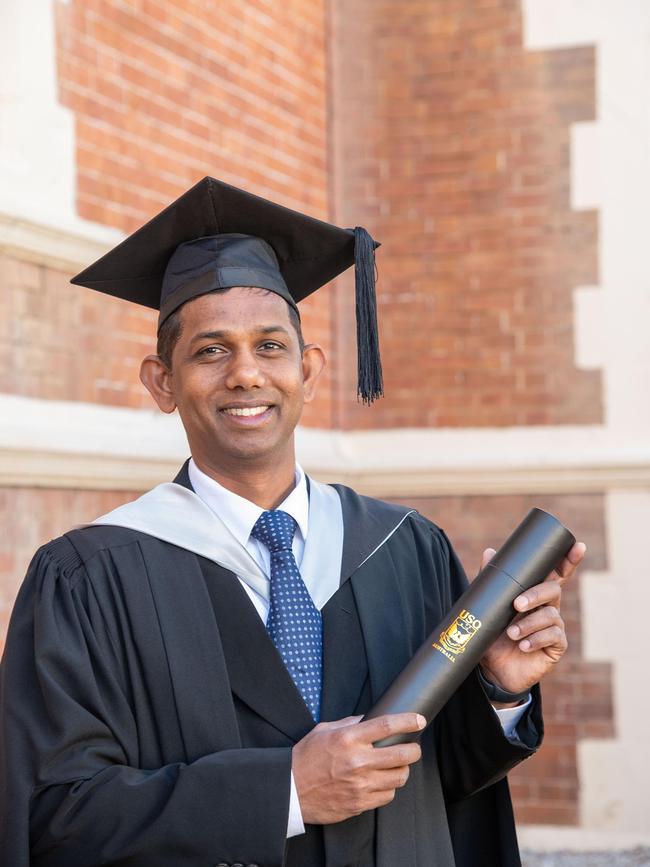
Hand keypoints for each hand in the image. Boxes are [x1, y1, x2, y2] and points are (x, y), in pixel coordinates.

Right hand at [292, 713, 423, 824]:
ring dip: (403, 770)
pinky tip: (382, 782)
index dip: (408, 721)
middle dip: (414, 750)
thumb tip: (369, 719)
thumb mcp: (324, 730)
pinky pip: (387, 796)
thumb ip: (348, 724)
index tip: (418, 720)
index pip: (387, 726)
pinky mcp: (359, 803)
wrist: (290, 789)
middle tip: (414, 748)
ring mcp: (360, 785)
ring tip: (397, 766)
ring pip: (399, 777)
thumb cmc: (306, 757)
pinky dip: (389, 788)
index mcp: (348, 739)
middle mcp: (357, 761)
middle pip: (401, 754)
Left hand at [479, 541, 585, 696]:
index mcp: (535, 594)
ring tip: (511, 634)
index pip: (555, 574)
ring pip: (550, 616)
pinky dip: (536, 639)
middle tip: (516, 604)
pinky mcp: (556, 647)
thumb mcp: (489, 607)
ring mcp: (554, 627)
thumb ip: (490, 581)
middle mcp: (548, 607)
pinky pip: (553, 637)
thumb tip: (490, 552)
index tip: (579, 545)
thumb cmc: (492, 634)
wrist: (491, 668)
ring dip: (529, 624)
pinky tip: (523, 645)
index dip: (568, 560)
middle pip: (553, 590)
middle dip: (536, 594)